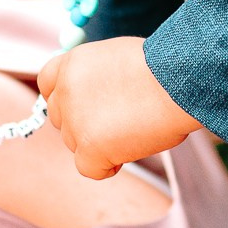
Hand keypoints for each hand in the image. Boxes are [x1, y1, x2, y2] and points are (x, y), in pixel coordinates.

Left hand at [37, 36, 202, 180]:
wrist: (179, 80)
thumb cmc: (163, 67)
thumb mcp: (118, 58)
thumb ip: (96, 77)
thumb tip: (96, 100)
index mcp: (72, 63)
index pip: (48, 84)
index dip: (65, 98)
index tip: (85, 106)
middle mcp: (66, 90)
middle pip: (61, 118)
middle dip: (84, 123)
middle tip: (119, 121)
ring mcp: (75, 120)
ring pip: (75, 144)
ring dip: (99, 143)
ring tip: (134, 130)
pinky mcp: (89, 147)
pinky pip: (88, 168)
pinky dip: (106, 167)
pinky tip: (128, 154)